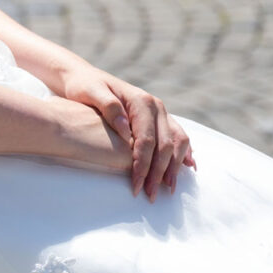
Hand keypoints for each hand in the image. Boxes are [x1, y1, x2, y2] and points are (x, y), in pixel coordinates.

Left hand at [60, 67, 195, 200]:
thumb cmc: (84, 86)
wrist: (85, 77)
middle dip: (159, 173)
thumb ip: (109, 107)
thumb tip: (126, 128)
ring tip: (168, 189)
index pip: (147, 141)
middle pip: (165, 145)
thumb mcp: (90, 92)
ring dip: (174, 167)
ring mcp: (159, 112)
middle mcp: (155, 106)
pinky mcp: (158, 118)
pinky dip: (183, 153)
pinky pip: (177, 136)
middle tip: (150, 196)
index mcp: (141, 101)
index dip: (143, 166)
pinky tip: (188, 168)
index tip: (136, 186)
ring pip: (177, 141)